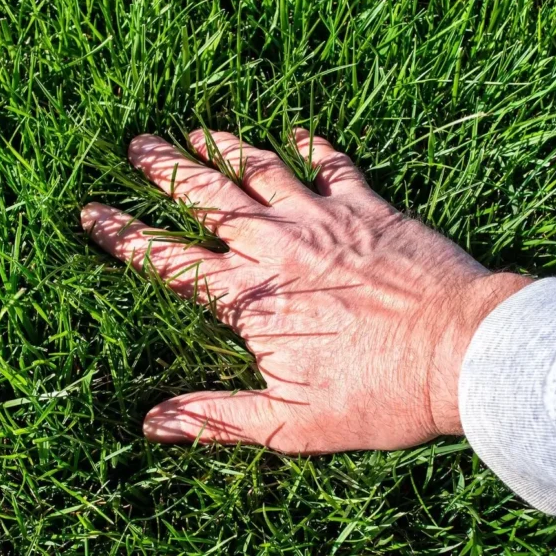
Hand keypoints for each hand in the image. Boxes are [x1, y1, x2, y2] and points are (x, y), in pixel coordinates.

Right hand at [81, 129, 529, 453]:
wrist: (462, 353)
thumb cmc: (379, 395)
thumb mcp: (290, 424)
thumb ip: (218, 417)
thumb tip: (153, 423)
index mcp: (250, 297)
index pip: (169, 261)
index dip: (125, 237)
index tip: (93, 214)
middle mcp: (277, 247)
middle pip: (207, 199)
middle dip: (166, 171)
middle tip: (137, 146)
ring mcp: (323, 219)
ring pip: (260, 170)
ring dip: (223, 149)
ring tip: (194, 131)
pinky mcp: (369, 207)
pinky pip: (334, 164)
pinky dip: (314, 146)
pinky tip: (300, 132)